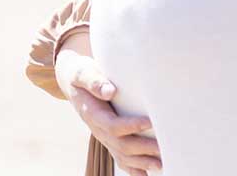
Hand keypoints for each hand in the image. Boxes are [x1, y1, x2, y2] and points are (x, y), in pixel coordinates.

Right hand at [56, 33, 161, 174]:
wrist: (74, 81)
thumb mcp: (83, 72)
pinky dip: (132, 168)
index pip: (112, 125)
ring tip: (160, 165)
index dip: (130, 126)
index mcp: (92, 113)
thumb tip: (109, 91)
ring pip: (121, 154)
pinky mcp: (109, 137)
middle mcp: (98, 129)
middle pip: (120, 144)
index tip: (149, 122)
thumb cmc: (82, 73)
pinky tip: (145, 175)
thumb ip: (94, 80)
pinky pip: (119, 156)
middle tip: (162, 149)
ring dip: (140, 162)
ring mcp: (103, 135)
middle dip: (142, 149)